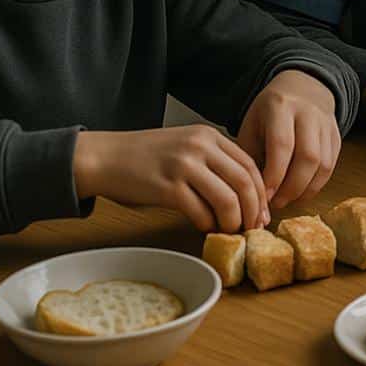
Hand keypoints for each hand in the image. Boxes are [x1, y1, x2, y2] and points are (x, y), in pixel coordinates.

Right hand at [73, 125, 266, 232]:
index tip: (261, 212)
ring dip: (233, 221)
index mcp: (208, 136)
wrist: (104, 157)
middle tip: (252, 227)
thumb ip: (212, 161)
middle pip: (244, 182)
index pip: (249, 164)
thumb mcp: (184, 146)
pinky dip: (208, 224)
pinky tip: (204, 227)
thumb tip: (242, 194)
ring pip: (227, 199)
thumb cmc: (144, 157)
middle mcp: (200, 146)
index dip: (261, 192)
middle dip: (253, 210)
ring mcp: (184, 166)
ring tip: (229, 230)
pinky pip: (200, 212)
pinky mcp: (168, 187)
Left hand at [238, 69, 341, 210]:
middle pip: (308, 157)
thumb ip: (251, 158)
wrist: (302, 87)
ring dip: (306, 189)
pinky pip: (331, 165)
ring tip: (288, 199)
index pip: (282, 146)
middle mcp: (308, 113)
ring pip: (323, 164)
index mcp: (280, 107)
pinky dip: (317, 184)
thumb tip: (255, 200)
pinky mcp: (337, 135)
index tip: (264, 197)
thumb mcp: (252, 126)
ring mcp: (326, 123)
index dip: (274, 176)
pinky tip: (301, 192)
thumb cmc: (269, 112)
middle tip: (276, 204)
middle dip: (292, 187)